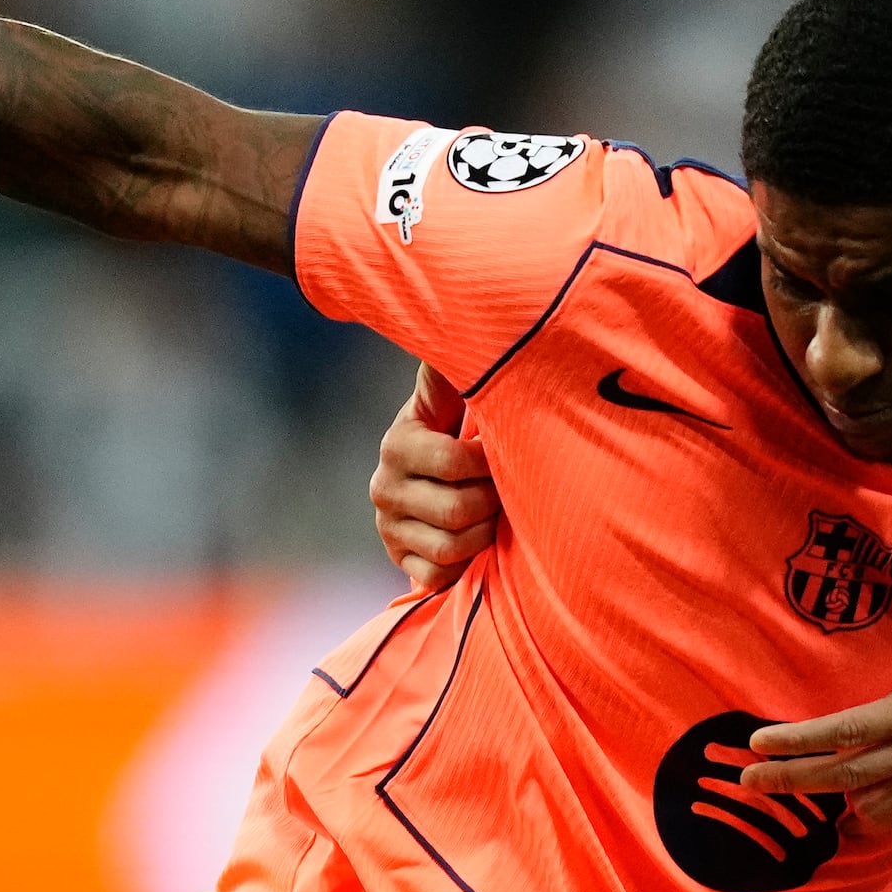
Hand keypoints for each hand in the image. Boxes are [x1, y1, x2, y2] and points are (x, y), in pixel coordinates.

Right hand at [369, 367, 499, 589]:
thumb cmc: (460, 430)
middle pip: (458, 511)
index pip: (455, 462)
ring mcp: (388, 529)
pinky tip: (475, 541)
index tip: (504, 455)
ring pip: (452, 548)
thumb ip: (451, 368)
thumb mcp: (452, 396)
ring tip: (496, 515)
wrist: (439, 482)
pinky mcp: (399, 561)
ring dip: (486, 535)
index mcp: (397, 444)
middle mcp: (383, 487)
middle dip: (493, 503)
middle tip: (507, 492)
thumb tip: (459, 315)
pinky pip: (440, 576)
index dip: (491, 463)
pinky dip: (465, 563)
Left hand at [740, 544, 891, 829]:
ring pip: (869, 804)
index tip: (756, 745)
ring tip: (792, 799)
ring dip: (828, 803)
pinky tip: (857, 810)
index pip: (841, 733)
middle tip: (745, 784)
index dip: (795, 742)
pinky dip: (874, 813)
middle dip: (790, 782)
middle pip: (840, 778)